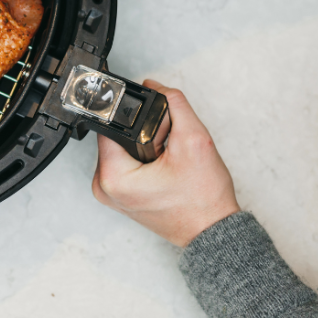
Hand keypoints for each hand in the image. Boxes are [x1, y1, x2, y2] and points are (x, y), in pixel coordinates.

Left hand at [91, 80, 239, 247]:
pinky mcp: (119, 195)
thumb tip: (155, 86)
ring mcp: (110, 194)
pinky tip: (161, 167)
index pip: (110, 126)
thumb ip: (174, 104)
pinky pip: (124, 164)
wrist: (213, 231)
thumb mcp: (195, 140)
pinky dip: (141, 160)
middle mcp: (104, 187)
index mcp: (113, 177)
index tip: (156, 125)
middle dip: (142, 134)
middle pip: (115, 137)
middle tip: (167, 147)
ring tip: (166, 159)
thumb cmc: (204, 200)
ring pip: (120, 149)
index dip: (135, 117)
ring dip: (142, 146)